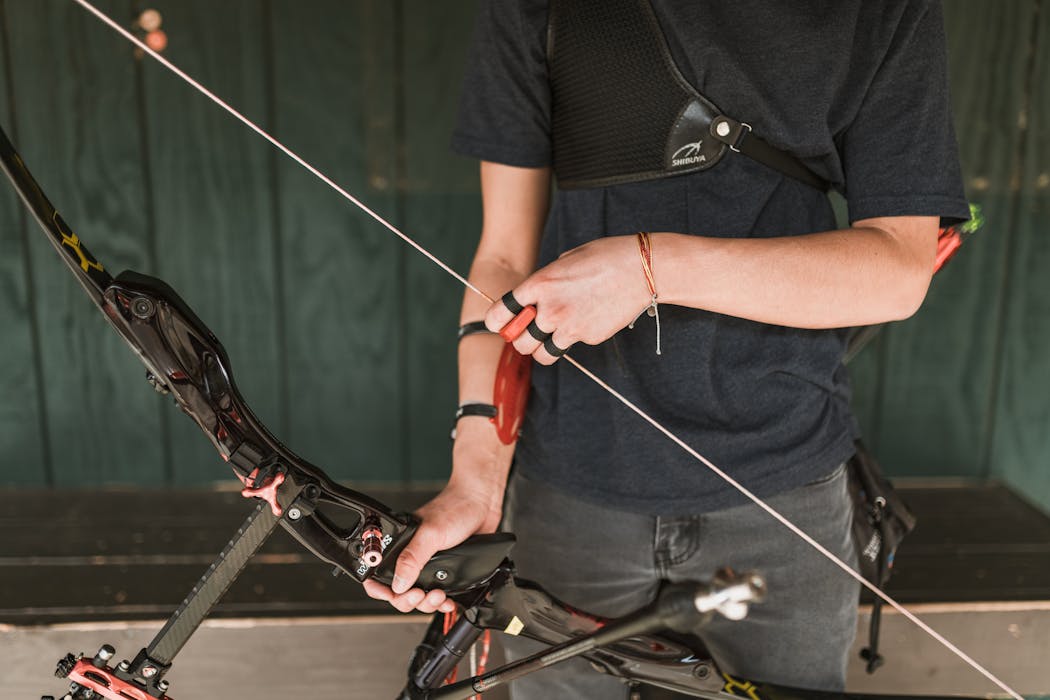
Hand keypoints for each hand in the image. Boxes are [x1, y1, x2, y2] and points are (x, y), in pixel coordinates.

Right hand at [362, 452, 504, 612]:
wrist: (482, 503)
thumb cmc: (455, 508)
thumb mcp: (430, 534)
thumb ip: (413, 559)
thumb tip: (398, 584)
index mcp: (400, 545)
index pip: (379, 574)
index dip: (382, 590)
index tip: (394, 596)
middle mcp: (411, 556)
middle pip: (399, 592)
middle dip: (409, 599)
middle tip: (421, 595)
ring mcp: (428, 564)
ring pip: (418, 596)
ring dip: (427, 603)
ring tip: (439, 596)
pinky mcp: (445, 570)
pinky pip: (436, 594)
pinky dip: (441, 602)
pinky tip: (447, 600)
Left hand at [485, 235, 650, 363]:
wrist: (641, 269)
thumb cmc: (605, 257)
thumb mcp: (565, 261)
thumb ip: (545, 282)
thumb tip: (535, 299)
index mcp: (539, 285)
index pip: (499, 314)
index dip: (498, 322)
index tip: (502, 323)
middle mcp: (550, 309)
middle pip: (517, 342)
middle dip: (520, 339)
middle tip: (529, 332)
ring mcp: (569, 327)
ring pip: (541, 354)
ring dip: (542, 348)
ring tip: (552, 335)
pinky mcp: (588, 337)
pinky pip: (571, 345)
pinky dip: (574, 338)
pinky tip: (588, 319)